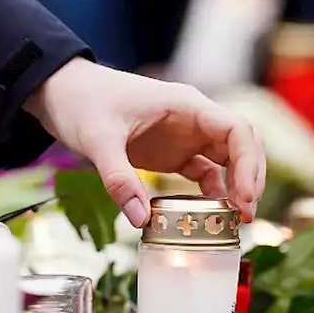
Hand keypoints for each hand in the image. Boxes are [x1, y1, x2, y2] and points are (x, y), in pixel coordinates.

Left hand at [24, 58, 265, 226]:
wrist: (62, 92)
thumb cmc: (83, 102)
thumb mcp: (98, 140)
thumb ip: (119, 179)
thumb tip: (141, 221)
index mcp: (186, 105)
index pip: (237, 129)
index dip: (248, 164)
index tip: (244, 198)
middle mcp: (194, 119)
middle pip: (242, 145)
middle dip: (251, 178)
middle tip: (245, 215)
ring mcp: (186, 135)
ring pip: (229, 159)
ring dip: (238, 186)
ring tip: (236, 220)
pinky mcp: (174, 151)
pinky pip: (205, 172)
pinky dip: (214, 192)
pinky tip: (211, 215)